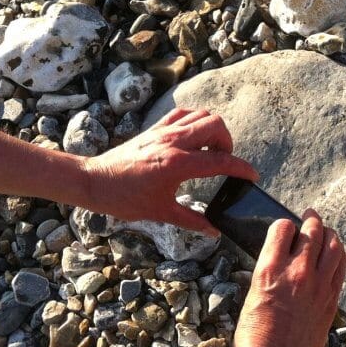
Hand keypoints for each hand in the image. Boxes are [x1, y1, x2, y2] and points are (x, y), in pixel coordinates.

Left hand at [79, 108, 257, 232]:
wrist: (93, 181)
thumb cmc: (123, 198)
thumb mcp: (161, 212)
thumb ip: (192, 221)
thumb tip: (214, 232)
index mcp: (177, 164)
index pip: (220, 161)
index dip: (241, 168)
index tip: (251, 176)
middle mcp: (173, 142)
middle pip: (215, 125)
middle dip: (228, 142)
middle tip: (223, 161)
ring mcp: (163, 131)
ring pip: (201, 115)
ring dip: (212, 130)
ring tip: (209, 150)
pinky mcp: (154, 128)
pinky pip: (183, 114)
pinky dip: (194, 121)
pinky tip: (192, 139)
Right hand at [233, 210, 345, 346]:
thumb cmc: (254, 334)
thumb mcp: (253, 292)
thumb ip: (271, 271)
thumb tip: (282, 258)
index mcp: (270, 269)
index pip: (283, 228)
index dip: (284, 225)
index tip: (285, 228)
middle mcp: (297, 273)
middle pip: (313, 231)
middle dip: (311, 220)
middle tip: (310, 217)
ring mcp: (318, 286)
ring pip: (334, 246)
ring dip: (329, 235)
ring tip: (326, 233)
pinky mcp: (331, 301)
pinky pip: (340, 269)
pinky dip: (337, 257)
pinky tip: (334, 256)